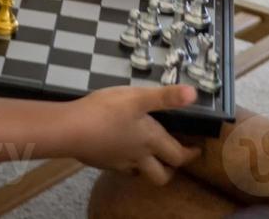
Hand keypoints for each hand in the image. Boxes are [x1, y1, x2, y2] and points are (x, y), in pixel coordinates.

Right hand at [63, 85, 200, 183]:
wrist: (71, 130)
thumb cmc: (105, 111)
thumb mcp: (138, 97)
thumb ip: (166, 97)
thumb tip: (194, 93)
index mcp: (150, 140)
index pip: (178, 156)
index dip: (190, 154)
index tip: (197, 150)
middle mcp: (138, 157)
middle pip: (161, 175)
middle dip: (171, 169)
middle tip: (174, 159)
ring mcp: (119, 162)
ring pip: (140, 173)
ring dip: (148, 168)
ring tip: (149, 156)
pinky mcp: (102, 162)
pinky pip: (120, 168)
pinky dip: (127, 163)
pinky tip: (121, 150)